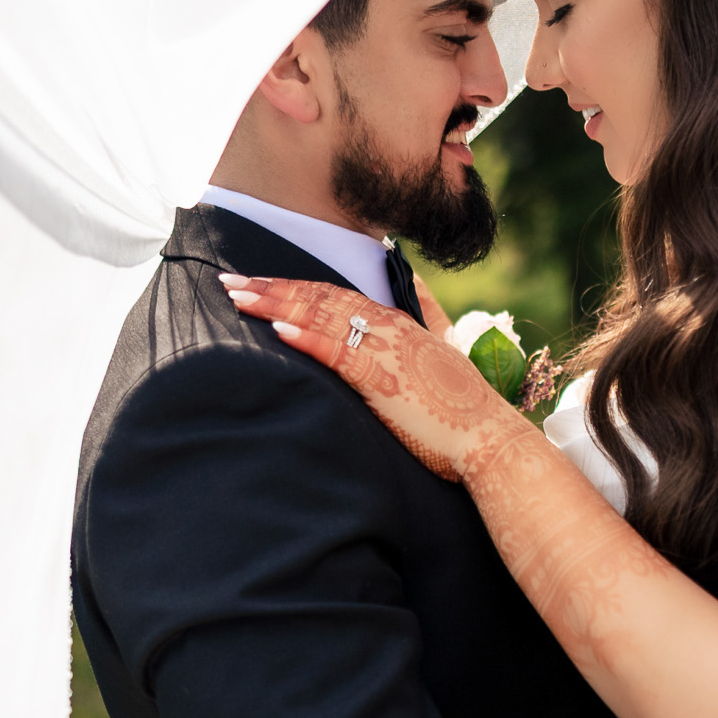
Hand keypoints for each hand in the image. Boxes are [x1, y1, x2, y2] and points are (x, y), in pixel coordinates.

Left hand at [222, 275, 526, 481]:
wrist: (488, 437)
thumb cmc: (462, 408)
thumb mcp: (442, 351)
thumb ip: (426, 315)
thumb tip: (416, 284)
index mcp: (396, 323)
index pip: (334, 295)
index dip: (293, 286)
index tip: (258, 282)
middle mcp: (388, 328)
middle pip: (320, 298)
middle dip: (272, 288)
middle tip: (228, 280)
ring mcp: (386, 350)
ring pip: (322, 317)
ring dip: (277, 304)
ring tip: (239, 296)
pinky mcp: (385, 378)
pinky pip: (339, 352)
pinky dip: (307, 338)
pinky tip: (278, 328)